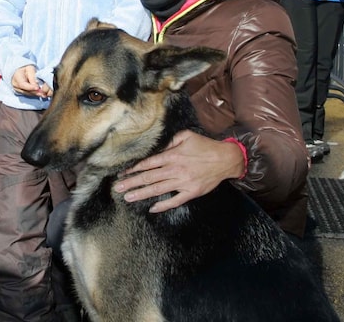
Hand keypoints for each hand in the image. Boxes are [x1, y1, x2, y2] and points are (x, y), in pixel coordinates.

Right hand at [11, 65, 50, 97]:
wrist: (21, 71)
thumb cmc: (26, 69)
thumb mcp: (30, 68)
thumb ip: (32, 76)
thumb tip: (37, 84)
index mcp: (17, 77)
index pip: (22, 84)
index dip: (30, 87)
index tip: (37, 88)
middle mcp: (15, 84)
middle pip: (25, 90)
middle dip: (35, 92)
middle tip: (43, 93)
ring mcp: (17, 89)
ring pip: (27, 93)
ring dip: (35, 94)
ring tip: (43, 94)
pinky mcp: (21, 92)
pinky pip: (28, 94)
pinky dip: (34, 94)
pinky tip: (40, 93)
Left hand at [112, 130, 244, 213]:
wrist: (226, 159)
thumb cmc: (205, 146)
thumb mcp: (186, 136)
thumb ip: (169, 141)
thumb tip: (156, 147)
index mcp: (172, 156)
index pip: (147, 164)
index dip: (133, 169)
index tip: (122, 173)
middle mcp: (175, 170)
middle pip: (148, 178)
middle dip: (131, 183)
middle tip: (117, 188)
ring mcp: (183, 183)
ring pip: (158, 189)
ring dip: (141, 194)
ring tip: (128, 197)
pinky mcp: (191, 192)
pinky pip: (175, 201)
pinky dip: (163, 205)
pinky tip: (152, 208)